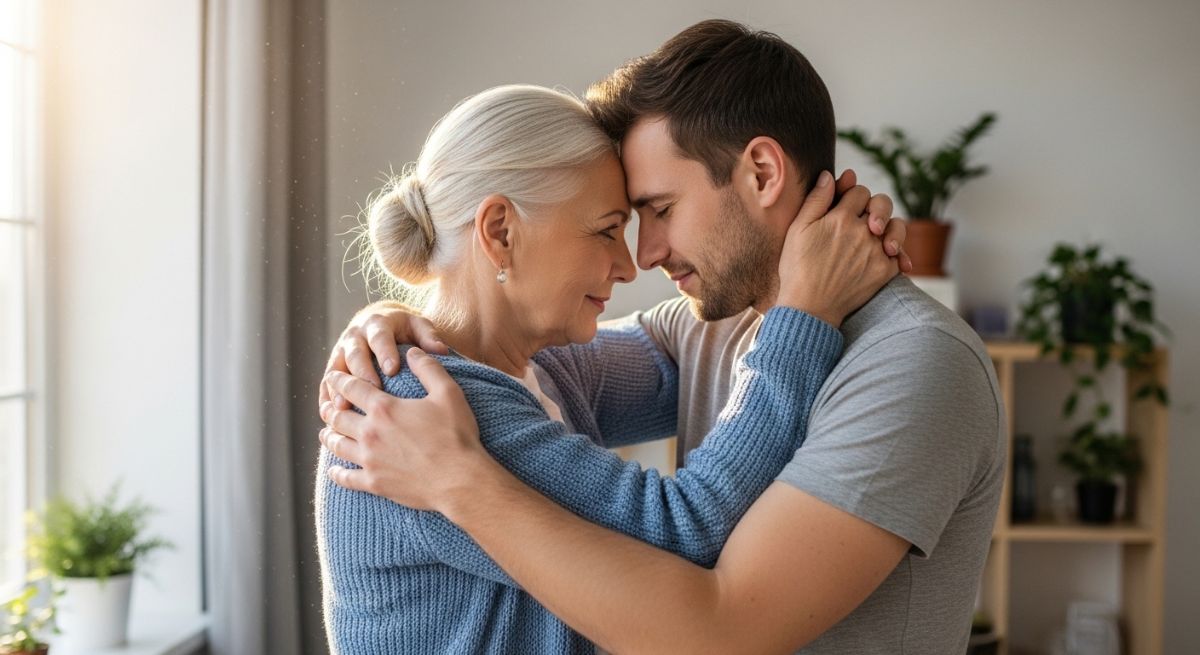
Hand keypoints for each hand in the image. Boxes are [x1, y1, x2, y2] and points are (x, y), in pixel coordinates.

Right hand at [319, 302, 449, 412]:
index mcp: (377, 324)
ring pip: (335, 369)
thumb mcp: (418, 326)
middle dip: (362, 372)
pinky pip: (326, 383)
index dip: (385, 352)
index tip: (393, 369)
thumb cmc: (404, 330)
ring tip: (343, 407)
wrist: (379, 324)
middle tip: (372, 391)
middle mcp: (355, 336)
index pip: (380, 337)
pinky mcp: (333, 367)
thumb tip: (440, 350)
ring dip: (338, 388)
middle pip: (355, 354)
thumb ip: (428, 337)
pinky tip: (328, 415)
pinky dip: (326, 398)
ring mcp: (340, 351)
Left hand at [320, 348, 491, 511]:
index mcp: (385, 408)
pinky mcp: (374, 483)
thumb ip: (428, 369)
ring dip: (328, 437)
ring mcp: (369, 460)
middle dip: (330, 409)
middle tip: (326, 406)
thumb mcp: (448, 393)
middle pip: (339, 417)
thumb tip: (412, 351)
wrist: (459, 480)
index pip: (353, 388)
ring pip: (337, 445)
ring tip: (325, 433)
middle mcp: (370, 433)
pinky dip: (336, 473)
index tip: (332, 376)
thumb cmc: (456, 435)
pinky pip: (346, 478)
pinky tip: (333, 470)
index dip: (340, 379)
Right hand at [775, 170, 900, 326]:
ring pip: (897, 227)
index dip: (852, 194)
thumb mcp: (797, 230)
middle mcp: (862, 232)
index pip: (859, 191)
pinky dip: (895, 253)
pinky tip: (887, 256)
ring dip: (890, 227)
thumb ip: (816, 200)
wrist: (809, 308)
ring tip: (879, 235)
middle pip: (881, 204)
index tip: (846, 203)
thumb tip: (829, 176)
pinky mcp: (884, 272)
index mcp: (840, 218)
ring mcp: (876, 252)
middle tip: (866, 219)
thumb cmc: (797, 269)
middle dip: (875, 207)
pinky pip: (899, 254)